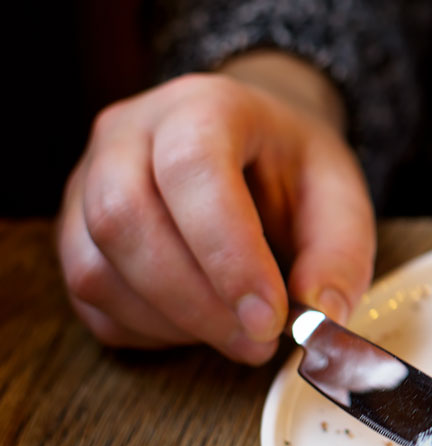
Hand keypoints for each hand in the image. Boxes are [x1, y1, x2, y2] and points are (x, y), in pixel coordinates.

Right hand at [57, 52, 375, 361]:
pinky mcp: (74, 234)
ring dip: (172, 322)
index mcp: (203, 104)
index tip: (271, 316)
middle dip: (195, 300)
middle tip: (259, 341)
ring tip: (240, 337)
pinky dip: (147, 331)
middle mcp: (128, 134)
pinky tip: (202, 327)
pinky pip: (90, 300)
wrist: (254, 145)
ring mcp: (87, 183)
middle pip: (123, 219)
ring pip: (95, 267)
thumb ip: (340, 254)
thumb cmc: (293, 168)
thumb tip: (320, 314)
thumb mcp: (341, 196)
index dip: (227, 253)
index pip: (190, 169)